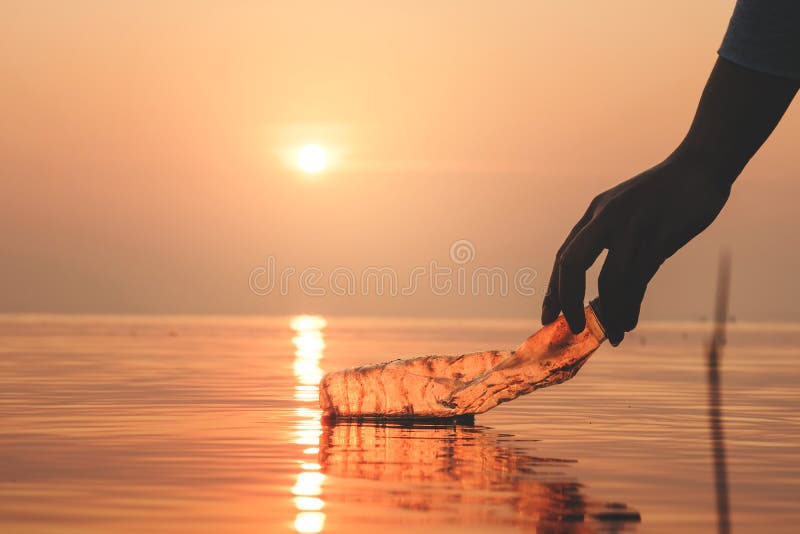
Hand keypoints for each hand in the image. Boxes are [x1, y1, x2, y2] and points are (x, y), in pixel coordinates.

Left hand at [541, 155, 730, 344]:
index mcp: (595, 213)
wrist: (701, 167)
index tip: (548, 316)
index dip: (553, 290)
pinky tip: (627, 323)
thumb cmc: (663, 195)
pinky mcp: (661, 236)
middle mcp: (607, 218)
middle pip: (573, 264)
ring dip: (609, 313)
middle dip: (568, 300)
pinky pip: (640, 279)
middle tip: (573, 328)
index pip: (563, 256)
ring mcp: (633, 226)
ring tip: (612, 334)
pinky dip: (631, 305)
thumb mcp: (626, 211)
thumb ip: (609, 240)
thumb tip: (601, 287)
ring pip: (611, 279)